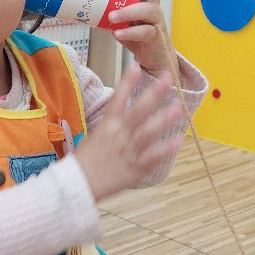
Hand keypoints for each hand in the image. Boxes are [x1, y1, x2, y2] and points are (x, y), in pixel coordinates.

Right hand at [74, 62, 184, 201]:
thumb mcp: (92, 139)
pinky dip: (166, 149)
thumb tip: (120, 117)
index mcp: (105, 127)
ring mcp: (127, 153)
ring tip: (178, 106)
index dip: (127, 83)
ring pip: (148, 132)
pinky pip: (152, 158)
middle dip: (154, 94)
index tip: (136, 66)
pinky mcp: (134, 170)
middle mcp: (117, 136)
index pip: (117, 99)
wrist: (75, 188)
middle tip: (168, 78)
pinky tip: (179, 140)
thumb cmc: (82, 164)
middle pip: (138, 111)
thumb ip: (110, 129)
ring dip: (164, 118)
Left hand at [108, 0, 177, 79]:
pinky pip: (145, 32)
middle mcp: (154, 6)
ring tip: (112, 16)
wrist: (153, 59)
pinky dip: (130, 32)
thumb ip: (112, 8)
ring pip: (149, 10)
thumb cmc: (136, 35)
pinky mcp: (155, 38)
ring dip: (129, 10)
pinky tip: (117, 33)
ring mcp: (156, 22)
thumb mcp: (124, 19)